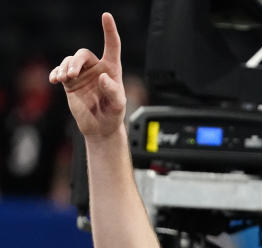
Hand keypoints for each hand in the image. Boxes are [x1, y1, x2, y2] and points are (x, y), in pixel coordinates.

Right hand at [49, 13, 125, 139]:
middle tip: (71, 75)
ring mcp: (82, 75)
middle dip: (75, 62)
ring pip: (69, 61)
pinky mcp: (70, 83)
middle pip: (82, 54)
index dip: (109, 31)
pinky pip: (59, 71)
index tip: (106, 16)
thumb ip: (112, 91)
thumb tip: (103, 77)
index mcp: (112, 70)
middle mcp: (96, 68)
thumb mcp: (117, 105)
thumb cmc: (113, 114)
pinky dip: (55, 73)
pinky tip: (54, 80)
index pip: (112, 46)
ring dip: (64, 68)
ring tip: (62, 79)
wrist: (100, 127)